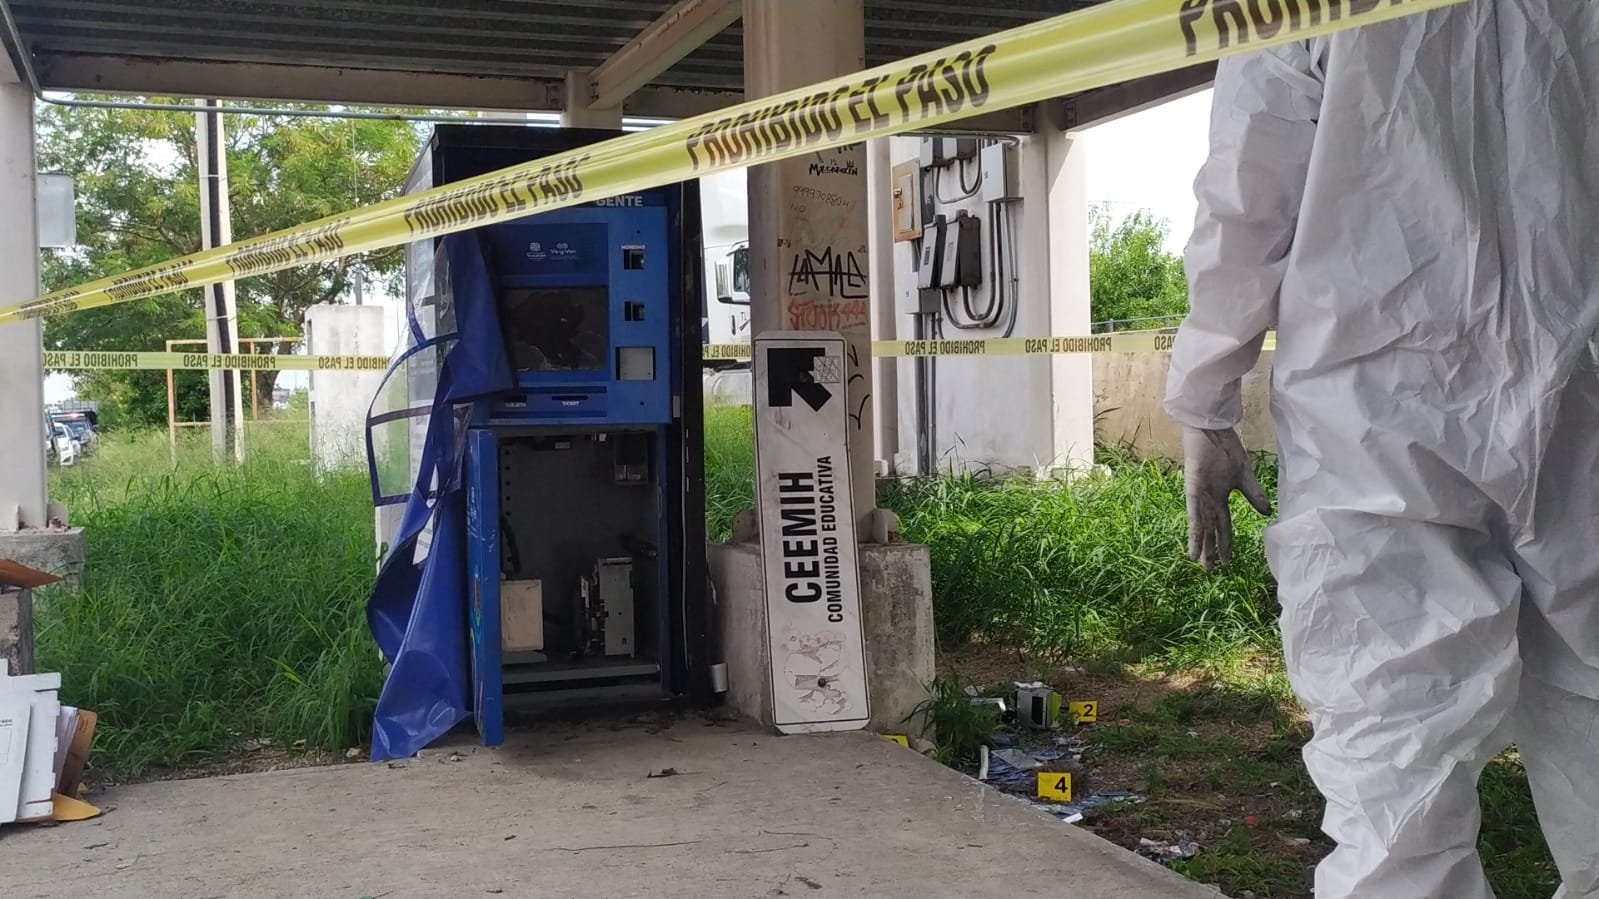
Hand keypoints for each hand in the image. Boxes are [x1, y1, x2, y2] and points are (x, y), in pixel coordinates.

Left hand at [1182, 426, 1272, 569]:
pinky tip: (1192, 548)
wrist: (1214, 431)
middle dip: (1210, 550)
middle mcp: (1209, 501)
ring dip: (1201, 547)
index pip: (1223, 526)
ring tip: (1200, 564)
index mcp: (1221, 497)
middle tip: (1209, 571)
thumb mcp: (1245, 476)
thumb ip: (1254, 495)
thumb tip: (1267, 513)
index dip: (1225, 543)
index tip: (1227, 561)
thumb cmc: (1226, 450)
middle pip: (1210, 531)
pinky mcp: (1194, 491)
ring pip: (1201, 528)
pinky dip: (1194, 533)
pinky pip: (1194, 516)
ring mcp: (1200, 497)